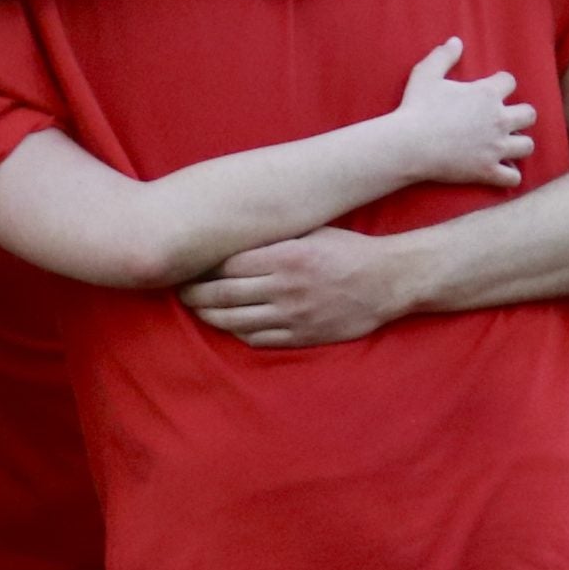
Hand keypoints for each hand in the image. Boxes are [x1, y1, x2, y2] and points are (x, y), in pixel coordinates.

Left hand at [181, 227, 411, 347]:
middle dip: (195, 294)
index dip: (202, 267)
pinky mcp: (301, 336)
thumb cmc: (347, 249)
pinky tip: (228, 325)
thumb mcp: (312, 230)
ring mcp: (293, 315)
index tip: (186, 264)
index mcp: (286, 255)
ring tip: (196, 309)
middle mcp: (285, 287)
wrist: (388, 281)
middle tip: (180, 290)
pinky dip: (237, 333)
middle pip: (224, 294)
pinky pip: (258, 339)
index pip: (228, 263)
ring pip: (235, 321)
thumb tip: (233, 232)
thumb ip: (274, 234)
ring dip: (209, 317)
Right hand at [392, 38, 533, 187]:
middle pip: (529, 114)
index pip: (510, 82)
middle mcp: (498, 119)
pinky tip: (500, 171)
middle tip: (505, 121)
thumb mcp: (426, 74)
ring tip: (507, 147)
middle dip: (521, 116)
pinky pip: (512, 177)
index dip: (501, 85)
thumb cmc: (416, 108)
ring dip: (519, 145)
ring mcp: (495, 147)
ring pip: (527, 146)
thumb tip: (456, 41)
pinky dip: (509, 176)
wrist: (409, 145)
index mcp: (487, 93)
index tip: (490, 91)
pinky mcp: (486, 171)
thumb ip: (443, 56)